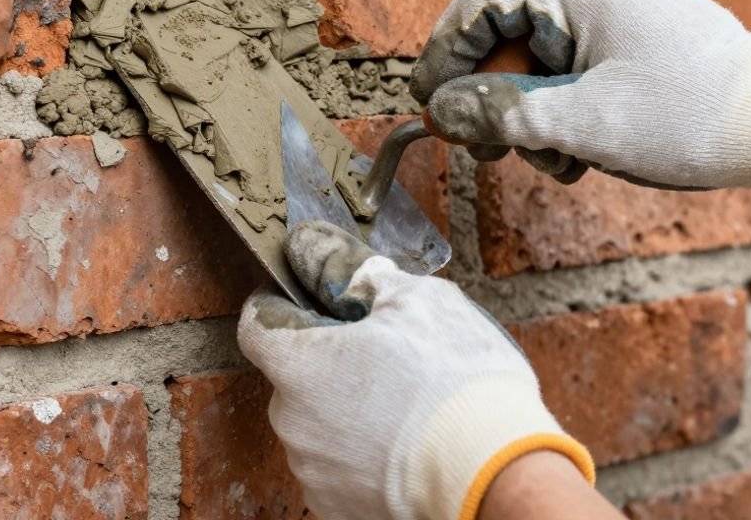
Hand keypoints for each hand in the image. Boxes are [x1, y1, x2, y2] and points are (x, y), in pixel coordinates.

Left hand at [238, 221, 594, 519]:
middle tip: (384, 354)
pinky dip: (363, 452)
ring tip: (407, 404)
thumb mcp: (417, 299)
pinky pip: (339, 465)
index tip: (312, 302)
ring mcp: (313, 470)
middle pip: (294, 376)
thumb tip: (323, 255)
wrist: (493, 473)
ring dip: (347, 409)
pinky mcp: (338, 507)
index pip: (257, 325)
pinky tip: (407, 442)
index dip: (282, 306)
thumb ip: (357, 274)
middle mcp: (291, 422)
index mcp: (299, 364)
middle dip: (329, 361)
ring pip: (318, 423)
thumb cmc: (456, 381)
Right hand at [410, 0, 750, 217]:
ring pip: (536, 41)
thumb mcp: (582, 125)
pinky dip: (559, 92)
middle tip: (487, 146)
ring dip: (528, 102)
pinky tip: (578, 139)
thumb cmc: (692, 121)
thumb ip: (500, 112)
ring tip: (554, 156)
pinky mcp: (634, 14)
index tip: (432, 101)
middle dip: (491, 88)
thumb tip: (439, 111)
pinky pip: (569, 47)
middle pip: (508, 21)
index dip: (445, 48)